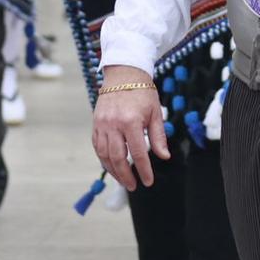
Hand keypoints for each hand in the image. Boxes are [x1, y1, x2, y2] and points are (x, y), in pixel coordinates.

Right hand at [91, 65, 167, 190]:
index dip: (144, 170)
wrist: (123, 73)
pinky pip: (97, 146)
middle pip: (117, 158)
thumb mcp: (155, 112)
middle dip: (125, 176)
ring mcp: (102, 124)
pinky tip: (111, 166)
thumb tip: (164, 157)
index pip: (137, 153)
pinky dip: (103, 159)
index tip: (148, 181)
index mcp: (131, 121)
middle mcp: (113, 124)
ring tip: (123, 180)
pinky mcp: (95, 123)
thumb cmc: (142, 92)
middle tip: (133, 186)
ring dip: (113, 171)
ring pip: (104, 155)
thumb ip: (158, 136)